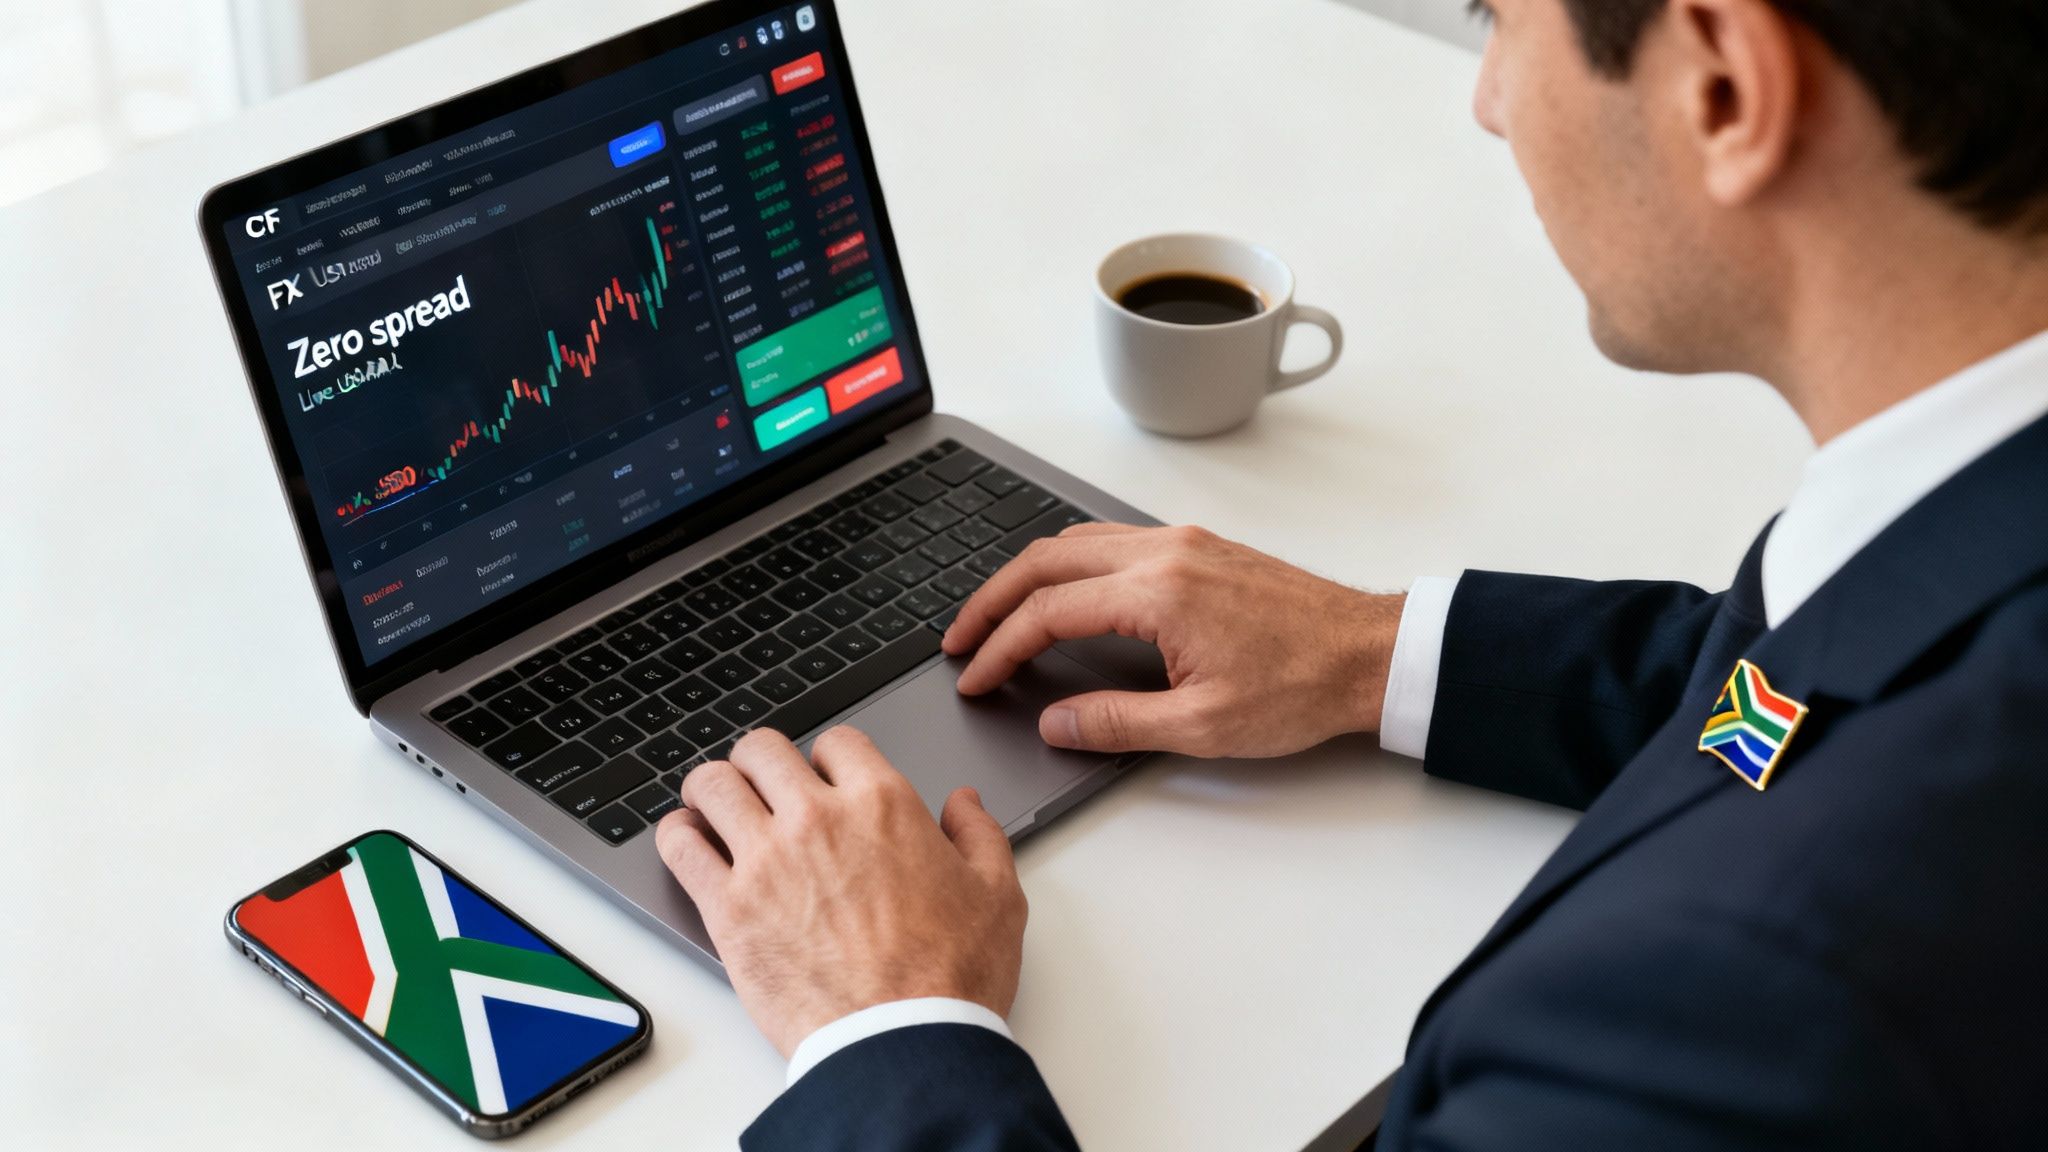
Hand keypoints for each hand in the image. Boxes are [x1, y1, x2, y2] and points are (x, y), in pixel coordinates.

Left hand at [653, 726, 1026, 1057]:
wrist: (902, 1042)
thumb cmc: (950, 977)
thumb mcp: (997, 895)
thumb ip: (979, 835)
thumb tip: (964, 803)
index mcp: (882, 805)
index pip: (837, 742)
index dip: (831, 758)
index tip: (827, 780)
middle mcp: (817, 818)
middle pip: (762, 749)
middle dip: (762, 763)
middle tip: (764, 786)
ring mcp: (766, 860)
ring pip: (713, 784)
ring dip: (713, 790)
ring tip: (716, 806)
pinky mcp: (727, 907)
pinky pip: (680, 846)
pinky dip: (678, 836)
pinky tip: (688, 841)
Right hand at [942, 524, 1404, 758]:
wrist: (1370, 654)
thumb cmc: (1302, 687)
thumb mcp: (1203, 727)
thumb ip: (1117, 723)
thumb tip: (1055, 722)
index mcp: (1159, 592)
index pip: (1048, 612)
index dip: (999, 647)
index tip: (974, 677)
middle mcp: (1164, 552)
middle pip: (1046, 559)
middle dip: (992, 599)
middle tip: (960, 639)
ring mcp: (1182, 543)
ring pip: (1076, 541)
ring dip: (1028, 577)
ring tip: (998, 617)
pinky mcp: (1199, 548)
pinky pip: (1110, 541)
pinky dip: (1068, 565)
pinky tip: (1062, 594)